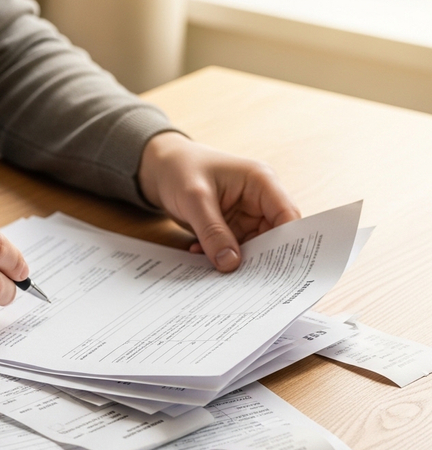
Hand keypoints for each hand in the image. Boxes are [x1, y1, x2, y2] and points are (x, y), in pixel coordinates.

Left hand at [137, 132, 300, 271]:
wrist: (161, 168)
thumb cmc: (180, 170)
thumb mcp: (195, 199)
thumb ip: (213, 232)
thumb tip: (230, 264)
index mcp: (261, 182)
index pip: (287, 216)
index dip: (287, 243)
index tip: (277, 270)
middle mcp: (259, 200)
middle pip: (273, 237)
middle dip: (260, 259)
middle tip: (244, 281)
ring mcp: (245, 216)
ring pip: (253, 248)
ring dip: (235, 260)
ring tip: (217, 271)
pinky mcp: (231, 228)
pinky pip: (233, 249)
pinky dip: (219, 256)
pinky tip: (199, 255)